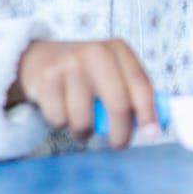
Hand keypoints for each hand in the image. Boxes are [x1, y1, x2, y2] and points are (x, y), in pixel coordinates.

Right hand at [13, 38, 158, 148]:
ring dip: (83, 130)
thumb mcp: (111, 73)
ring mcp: (70, 63)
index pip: (140, 84)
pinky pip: (60, 119)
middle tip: (117, 143)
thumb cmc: (84, 73)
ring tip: (79, 116)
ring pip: (85, 119)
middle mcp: (96, 52)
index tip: (151, 134)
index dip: (148, 112)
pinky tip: (59, 105)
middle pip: (118, 104)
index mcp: (118, 50)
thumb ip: (132, 94)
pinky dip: (60, 122)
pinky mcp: (47, 77)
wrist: (38, 59)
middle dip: (120, 133)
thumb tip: (154, 127)